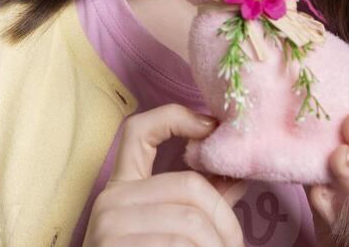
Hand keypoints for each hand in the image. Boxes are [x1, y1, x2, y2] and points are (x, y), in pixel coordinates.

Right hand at [82, 102, 248, 245]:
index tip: (210, 125)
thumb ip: (198, 204)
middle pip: (190, 186)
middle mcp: (110, 201)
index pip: (138, 130)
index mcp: (120, 188)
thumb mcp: (167, 231)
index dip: (175, 116)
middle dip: (226, 219)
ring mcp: (110, 228)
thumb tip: (238, 172)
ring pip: (192, 224)